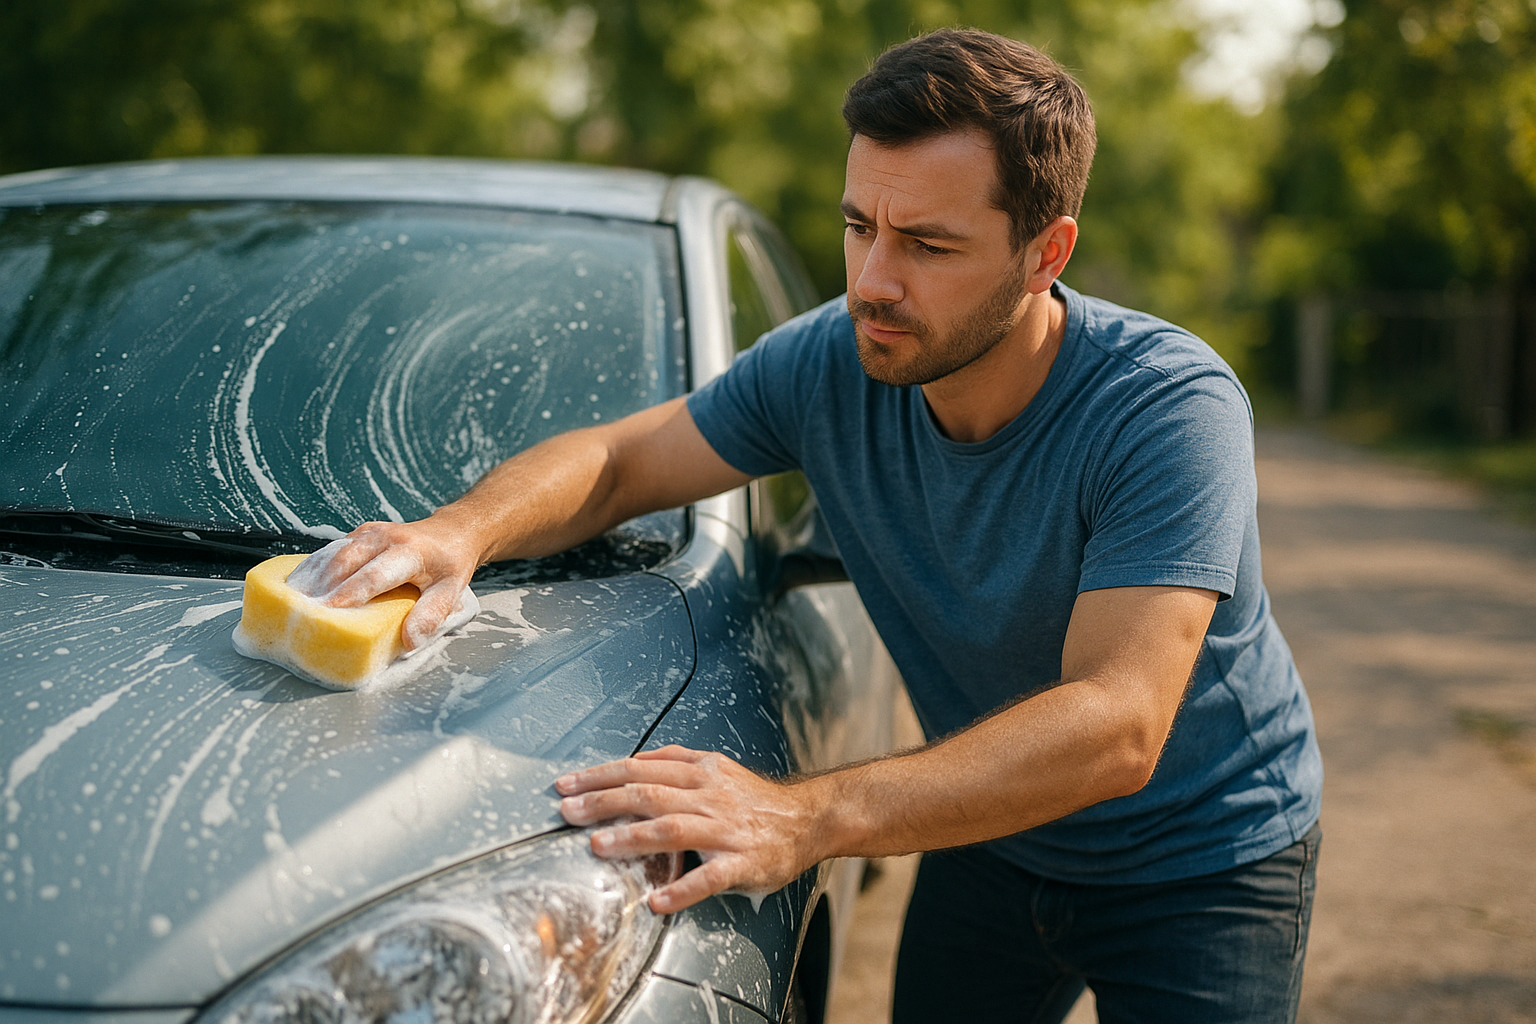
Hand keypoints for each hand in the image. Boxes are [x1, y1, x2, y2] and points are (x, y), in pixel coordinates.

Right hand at [289, 519, 477, 649]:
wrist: (450, 532)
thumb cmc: (449, 565)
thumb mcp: (450, 591)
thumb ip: (431, 615)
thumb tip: (409, 642)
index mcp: (409, 552)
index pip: (374, 575)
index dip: (349, 593)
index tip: (327, 611)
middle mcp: (385, 537)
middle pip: (345, 561)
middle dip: (321, 586)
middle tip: (300, 611)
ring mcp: (369, 533)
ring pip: (333, 553)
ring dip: (312, 577)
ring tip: (290, 600)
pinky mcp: (358, 535)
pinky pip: (332, 551)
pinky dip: (315, 569)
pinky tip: (300, 587)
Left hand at [555, 746, 823, 913]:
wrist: (808, 819)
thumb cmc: (754, 798)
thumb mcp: (716, 766)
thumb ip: (676, 760)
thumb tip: (635, 758)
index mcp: (699, 772)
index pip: (640, 769)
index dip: (600, 776)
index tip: (566, 785)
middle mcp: (709, 797)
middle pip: (648, 794)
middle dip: (603, 802)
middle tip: (567, 812)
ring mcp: (726, 831)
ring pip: (673, 829)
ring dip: (632, 838)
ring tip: (597, 846)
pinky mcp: (743, 863)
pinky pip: (710, 877)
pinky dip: (682, 890)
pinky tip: (657, 902)